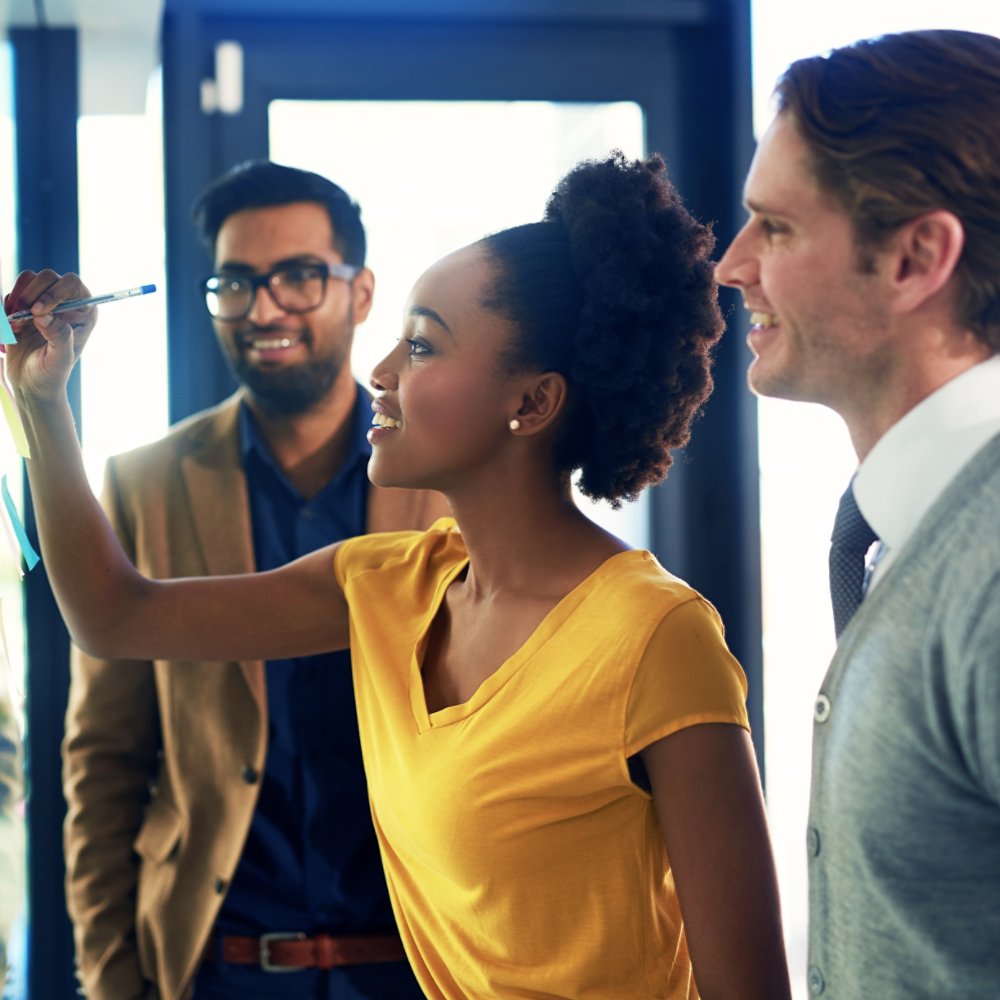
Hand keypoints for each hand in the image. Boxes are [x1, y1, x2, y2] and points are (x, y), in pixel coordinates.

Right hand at [4, 269, 96, 400]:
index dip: (54, 292)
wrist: (30, 384)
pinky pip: (12, 293)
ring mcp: (44, 303)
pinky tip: (12, 327)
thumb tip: (45, 316)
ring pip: (28, 279)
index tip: (38, 311)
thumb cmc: (51, 375)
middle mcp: (66, 303)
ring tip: (16, 323)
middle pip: (48, 277)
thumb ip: (59, 337)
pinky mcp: (24, 307)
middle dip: (32, 294)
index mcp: (84, 313)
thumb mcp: (59, 361)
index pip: (73, 284)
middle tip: (23, 315)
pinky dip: (7, 307)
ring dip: (18, 299)